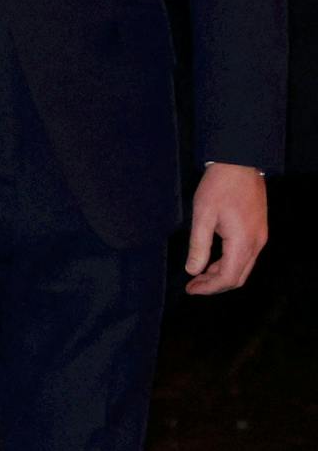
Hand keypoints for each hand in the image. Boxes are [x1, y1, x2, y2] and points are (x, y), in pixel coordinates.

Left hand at [185, 164, 267, 296]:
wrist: (240, 162)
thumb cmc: (219, 186)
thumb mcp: (202, 216)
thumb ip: (198, 246)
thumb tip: (192, 270)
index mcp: (243, 242)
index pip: (228, 278)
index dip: (209, 288)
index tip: (190, 289)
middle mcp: (257, 243)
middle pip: (238, 277)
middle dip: (215, 285)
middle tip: (194, 286)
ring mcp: (260, 236)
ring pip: (243, 267)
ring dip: (222, 274)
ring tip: (199, 274)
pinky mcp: (259, 230)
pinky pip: (246, 255)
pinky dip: (229, 263)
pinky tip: (213, 260)